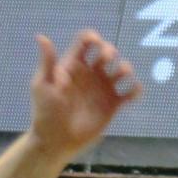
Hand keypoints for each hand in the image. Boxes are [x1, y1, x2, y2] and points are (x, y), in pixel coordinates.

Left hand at [28, 30, 139, 157]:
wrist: (54, 142)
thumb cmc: (45, 112)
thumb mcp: (42, 86)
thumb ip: (47, 62)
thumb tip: (41, 36)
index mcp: (75, 66)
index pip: (86, 43)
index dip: (93, 38)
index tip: (95, 43)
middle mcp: (91, 74)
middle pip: (107, 51)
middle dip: (110, 50)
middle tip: (107, 58)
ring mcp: (103, 89)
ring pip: (122, 69)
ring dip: (126, 67)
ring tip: (122, 74)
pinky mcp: (113, 105)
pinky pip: (130, 92)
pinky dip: (136, 89)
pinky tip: (132, 92)